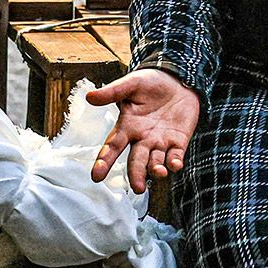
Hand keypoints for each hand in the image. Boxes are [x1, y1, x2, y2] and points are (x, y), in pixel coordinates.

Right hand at [87, 68, 201, 194]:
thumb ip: (112, 92)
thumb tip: (89, 96)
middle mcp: (142, 139)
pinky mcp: (178, 142)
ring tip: (158, 173)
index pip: (113, 146)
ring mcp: (160, 143)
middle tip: (137, 188)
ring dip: (156, 170)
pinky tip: (175, 165)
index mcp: (127, 127)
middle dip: (136, 175)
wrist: (178, 80)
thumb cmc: (150, 82)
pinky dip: (175, 162)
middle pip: (136, 161)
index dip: (104, 161)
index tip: (96, 176)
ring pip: (156, 162)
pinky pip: (176, 156)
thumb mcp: (131, 84)